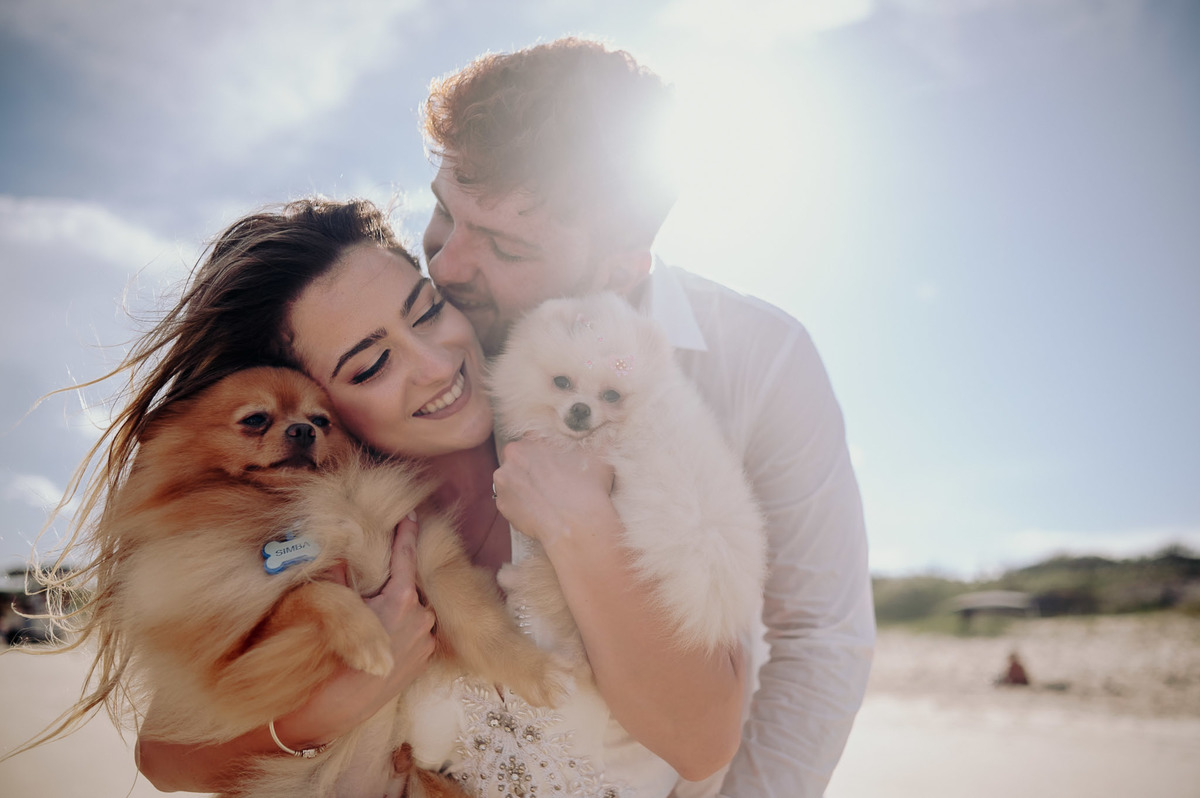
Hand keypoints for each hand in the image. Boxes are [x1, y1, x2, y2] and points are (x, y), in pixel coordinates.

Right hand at [285, 515, 435, 739]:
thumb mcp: (334, 608)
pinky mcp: (425, 660)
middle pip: (410, 584)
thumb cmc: (331, 656)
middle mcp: (421, 616)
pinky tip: (383, 632)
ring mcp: (426, 639)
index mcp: (401, 599)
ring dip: (400, 605)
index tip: (413, 514)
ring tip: (376, 610)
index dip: (408, 533)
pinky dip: (404, 625)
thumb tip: (340, 550)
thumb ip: (341, 575)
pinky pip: (416, 631)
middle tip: (376, 577)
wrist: (334, 709)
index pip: (407, 555)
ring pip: (414, 609)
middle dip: (395, 578)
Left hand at [493, 437, 615, 547]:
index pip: (534, 439)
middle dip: (533, 467)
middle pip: (520, 459)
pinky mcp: (502, 507)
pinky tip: (539, 509)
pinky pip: (511, 502)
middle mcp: (510, 458)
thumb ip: (599, 441)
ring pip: (513, 480)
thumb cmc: (586, 487)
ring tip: (546, 496)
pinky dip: (522, 505)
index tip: (556, 460)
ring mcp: (503, 484)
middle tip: (551, 479)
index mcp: (530, 441)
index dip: (546, 451)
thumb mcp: (600, 455)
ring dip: (525, 485)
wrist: (576, 524)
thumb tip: (609, 433)